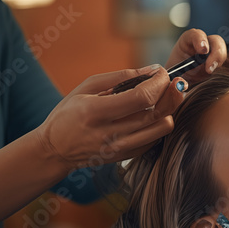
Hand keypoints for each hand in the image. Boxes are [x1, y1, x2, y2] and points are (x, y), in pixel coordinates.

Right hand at [34, 65, 183, 169]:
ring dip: (168, 110)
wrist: (56, 149)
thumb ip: (120, 77)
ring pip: (162, 128)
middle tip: (172, 82)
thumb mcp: (86, 87)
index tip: (162, 73)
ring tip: (161, 99)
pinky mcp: (127, 157)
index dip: (159, 82)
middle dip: (172, 93)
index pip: (141, 97)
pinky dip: (158, 124)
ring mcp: (120, 148)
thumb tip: (151, 70)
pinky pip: (156, 139)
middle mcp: (110, 133)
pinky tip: (149, 114)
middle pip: (157, 113)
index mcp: (96, 111)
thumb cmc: (69, 113)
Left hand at [165, 29, 228, 85]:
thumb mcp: (171, 81)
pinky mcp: (227, 66)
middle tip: (210, 69)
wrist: (179, 89)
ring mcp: (217, 56)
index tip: (202, 51)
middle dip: (216, 54)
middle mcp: (205, 47)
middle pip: (216, 42)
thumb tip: (183, 85)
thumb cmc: (174, 83)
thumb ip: (175, 81)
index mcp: (188, 45)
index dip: (200, 39)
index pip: (195, 35)